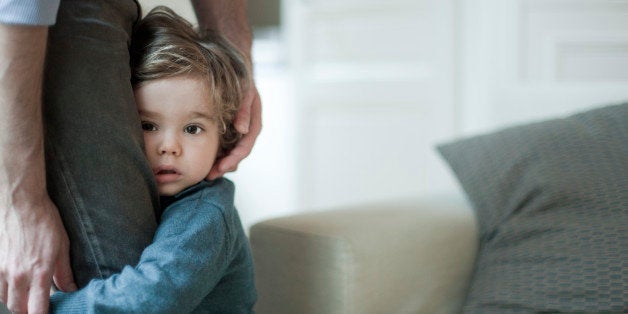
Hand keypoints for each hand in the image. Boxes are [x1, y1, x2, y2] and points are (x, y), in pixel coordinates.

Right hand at [0, 197, 76, 312]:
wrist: (21, 204)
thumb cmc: (45, 223)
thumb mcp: (62, 247)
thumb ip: (64, 273)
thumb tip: (70, 289)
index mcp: (39, 272)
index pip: (37, 310)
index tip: (49, 313)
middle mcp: (18, 275)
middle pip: (18, 309)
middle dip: (28, 312)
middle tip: (38, 306)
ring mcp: (3, 270)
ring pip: (5, 300)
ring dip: (16, 303)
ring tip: (27, 298)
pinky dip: (5, 291)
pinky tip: (15, 286)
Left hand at [207, 83, 261, 179]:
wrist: (238, 72)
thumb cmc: (242, 80)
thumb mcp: (246, 91)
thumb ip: (244, 110)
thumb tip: (242, 129)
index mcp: (254, 125)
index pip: (245, 147)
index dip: (233, 159)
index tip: (221, 168)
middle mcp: (247, 131)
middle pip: (237, 155)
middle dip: (224, 166)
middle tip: (209, 176)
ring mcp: (238, 132)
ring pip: (230, 153)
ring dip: (219, 163)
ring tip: (205, 173)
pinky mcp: (229, 131)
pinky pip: (223, 146)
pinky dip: (216, 154)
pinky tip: (204, 159)